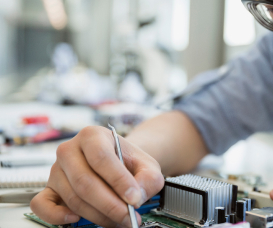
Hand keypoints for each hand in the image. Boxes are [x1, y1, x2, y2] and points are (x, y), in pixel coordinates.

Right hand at [30, 126, 164, 227]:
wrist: (120, 164)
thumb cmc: (130, 163)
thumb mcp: (148, 166)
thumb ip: (147, 180)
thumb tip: (135, 197)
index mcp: (93, 136)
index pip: (101, 158)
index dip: (118, 181)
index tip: (134, 199)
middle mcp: (70, 150)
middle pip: (85, 182)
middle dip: (110, 204)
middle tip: (128, 216)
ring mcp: (56, 170)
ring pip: (73, 198)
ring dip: (98, 214)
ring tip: (119, 219)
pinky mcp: (49, 188)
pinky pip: (42, 204)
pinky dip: (57, 216)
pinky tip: (77, 219)